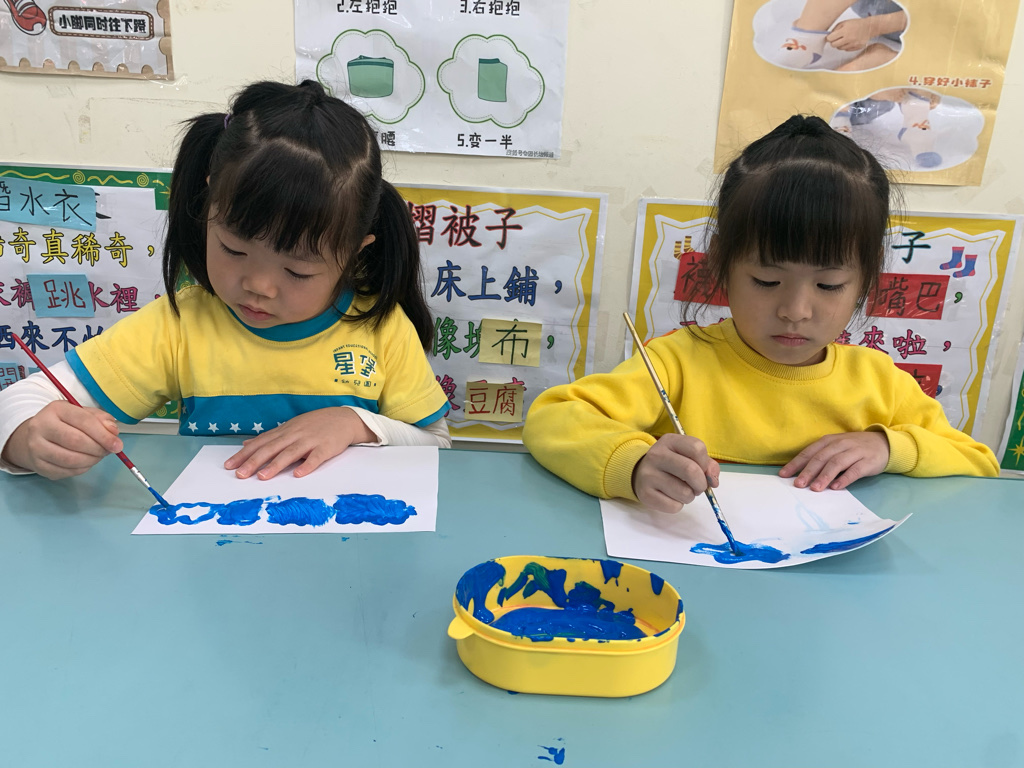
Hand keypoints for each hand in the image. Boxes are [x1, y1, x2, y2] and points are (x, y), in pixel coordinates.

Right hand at [1, 401, 121, 479]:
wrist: (36, 436)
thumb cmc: (66, 423)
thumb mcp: (84, 413)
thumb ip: (102, 420)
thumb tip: (113, 432)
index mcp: (56, 409)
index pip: (83, 421)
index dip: (103, 435)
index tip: (117, 445)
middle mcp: (41, 426)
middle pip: (75, 441)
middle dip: (98, 449)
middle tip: (108, 451)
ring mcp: (36, 447)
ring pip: (70, 460)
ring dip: (91, 460)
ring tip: (98, 456)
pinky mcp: (38, 465)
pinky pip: (65, 471)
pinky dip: (82, 469)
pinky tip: (86, 462)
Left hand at [223, 407, 375, 479]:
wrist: (345, 418)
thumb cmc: (316, 425)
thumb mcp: (290, 427)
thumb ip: (269, 437)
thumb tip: (247, 444)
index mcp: (285, 431)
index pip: (261, 443)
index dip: (245, 454)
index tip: (229, 465)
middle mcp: (295, 434)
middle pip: (272, 448)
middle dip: (254, 461)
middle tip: (240, 474)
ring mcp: (310, 440)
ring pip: (290, 453)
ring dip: (276, 465)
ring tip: (263, 476)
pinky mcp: (326, 447)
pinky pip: (316, 457)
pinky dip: (307, 466)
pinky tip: (298, 474)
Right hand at [632, 434, 719, 512]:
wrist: (640, 473)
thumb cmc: (671, 465)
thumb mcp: (687, 456)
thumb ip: (707, 465)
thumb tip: (713, 481)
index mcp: (669, 441)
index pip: (697, 448)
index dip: (705, 463)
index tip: (701, 470)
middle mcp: (656, 455)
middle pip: (691, 470)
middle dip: (701, 484)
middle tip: (698, 487)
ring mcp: (648, 475)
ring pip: (684, 492)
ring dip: (690, 496)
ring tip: (682, 491)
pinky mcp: (645, 494)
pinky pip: (674, 506)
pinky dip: (678, 505)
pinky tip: (670, 497)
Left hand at [779, 432, 888, 490]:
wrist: (883, 443)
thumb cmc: (853, 448)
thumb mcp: (835, 447)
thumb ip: (820, 457)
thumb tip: (799, 473)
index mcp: (829, 441)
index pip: (809, 452)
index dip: (796, 463)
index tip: (784, 475)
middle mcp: (840, 444)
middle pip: (821, 458)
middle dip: (808, 471)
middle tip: (798, 484)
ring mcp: (855, 452)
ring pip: (836, 463)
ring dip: (824, 476)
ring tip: (815, 488)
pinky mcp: (868, 461)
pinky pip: (855, 470)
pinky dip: (845, 478)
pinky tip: (836, 487)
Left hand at [826, 18, 872, 50]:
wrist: (869, 27)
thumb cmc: (856, 24)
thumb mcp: (844, 22)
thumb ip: (835, 29)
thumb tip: (829, 36)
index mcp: (845, 31)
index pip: (830, 38)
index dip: (829, 38)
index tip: (830, 37)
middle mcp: (848, 38)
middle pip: (833, 45)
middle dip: (833, 42)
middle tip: (836, 38)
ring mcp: (853, 44)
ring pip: (839, 48)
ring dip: (840, 44)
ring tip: (844, 39)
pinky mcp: (856, 48)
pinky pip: (846, 50)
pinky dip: (846, 46)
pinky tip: (849, 41)